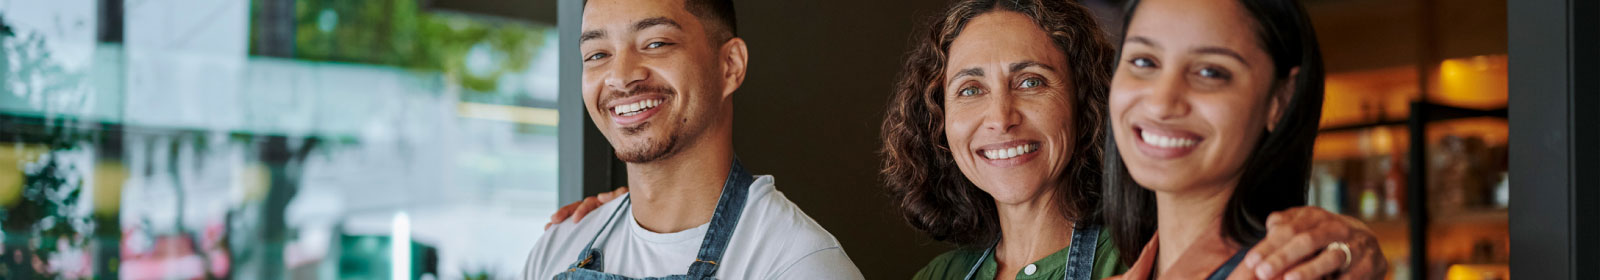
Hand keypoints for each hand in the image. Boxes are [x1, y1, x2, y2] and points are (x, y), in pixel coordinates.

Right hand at [544, 187, 628, 229]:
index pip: (589, 203)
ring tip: (549, 226)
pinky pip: (575, 226)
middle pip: (576, 207)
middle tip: (553, 220)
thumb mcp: (627, 199)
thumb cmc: (634, 207)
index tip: (575, 219)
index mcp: (603, 202)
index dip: (581, 210)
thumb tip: (601, 197)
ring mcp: (592, 215)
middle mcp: (595, 208)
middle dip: (564, 213)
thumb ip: (618, 195)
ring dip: (561, 219)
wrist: (640, 215)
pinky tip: (551, 230)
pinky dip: (562, 227)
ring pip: (573, 215)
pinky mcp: (590, 224)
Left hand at [1229, 206, 1386, 279]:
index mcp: (1316, 216)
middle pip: (1307, 240)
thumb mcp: (1303, 226)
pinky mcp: (1370, 263)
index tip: (1250, 262)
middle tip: (1262, 272)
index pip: (1288, 229)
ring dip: (1310, 270)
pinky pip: (1351, 276)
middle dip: (1283, 257)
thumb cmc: (1320, 237)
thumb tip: (1271, 224)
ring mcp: (1356, 244)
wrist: (1364, 243)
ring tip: (1289, 279)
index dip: (1268, 246)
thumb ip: (1285, 224)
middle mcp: (1337, 227)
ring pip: (1331, 257)